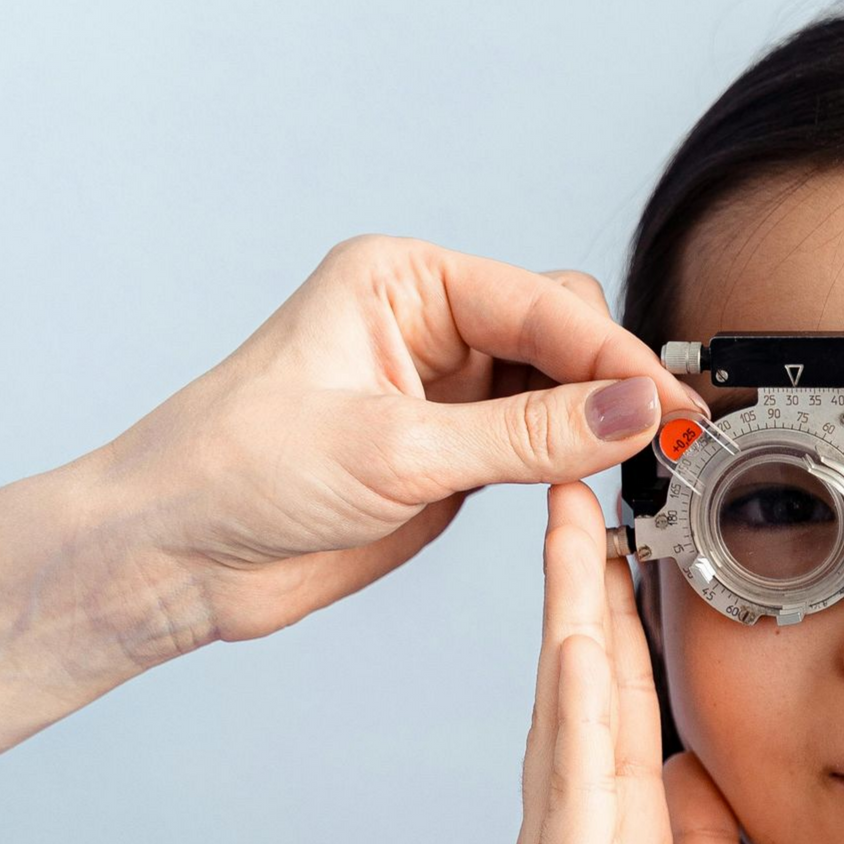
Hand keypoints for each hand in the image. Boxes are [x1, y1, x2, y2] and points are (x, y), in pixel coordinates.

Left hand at [110, 234, 704, 643]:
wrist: (176, 559)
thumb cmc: (237, 473)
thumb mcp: (395, 450)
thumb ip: (528, 435)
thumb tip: (632, 410)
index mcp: (403, 284)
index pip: (541, 307)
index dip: (612, 358)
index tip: (667, 405)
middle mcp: (429, 327)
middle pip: (564, 335)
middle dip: (613, 381)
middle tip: (663, 438)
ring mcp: (445, 394)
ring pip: (561, 391)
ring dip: (601, 424)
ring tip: (646, 464)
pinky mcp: (453, 456)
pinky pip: (541, 447)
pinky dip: (577, 464)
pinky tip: (600, 484)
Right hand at [511, 481, 772, 843]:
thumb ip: (699, 820)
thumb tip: (694, 756)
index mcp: (615, 816)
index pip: (612, 693)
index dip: (609, 613)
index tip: (615, 540)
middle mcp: (578, 819)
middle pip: (578, 680)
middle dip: (576, 584)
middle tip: (576, 497)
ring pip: (566, 709)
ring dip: (567, 616)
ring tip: (569, 533)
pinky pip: (574, 783)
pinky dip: (573, 710)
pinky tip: (573, 645)